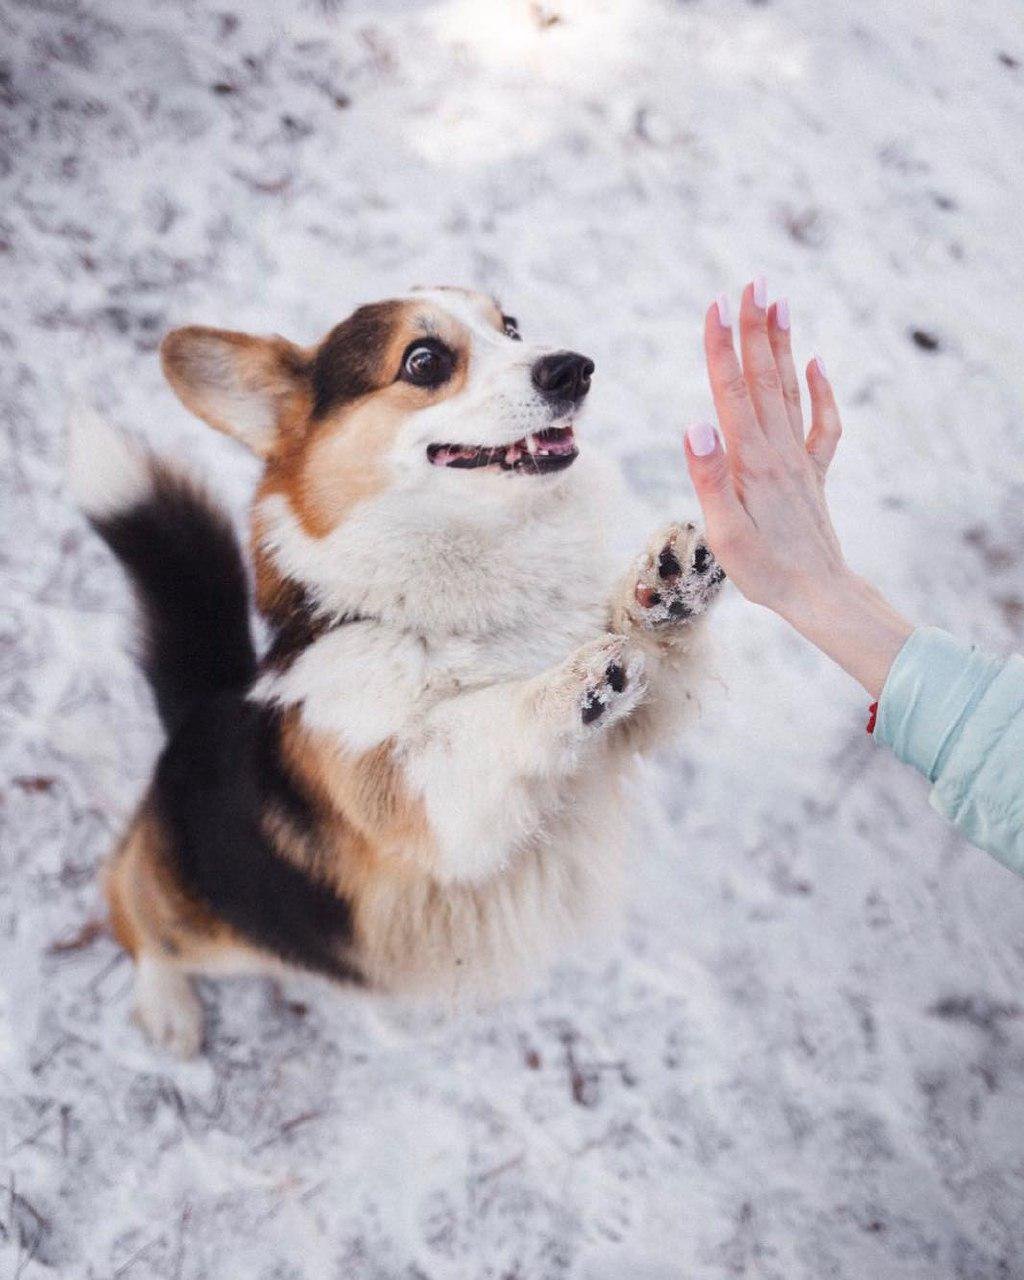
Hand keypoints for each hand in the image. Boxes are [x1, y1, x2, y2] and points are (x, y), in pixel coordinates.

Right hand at [684, 280, 912, 697]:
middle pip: (764, 378)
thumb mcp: (724, 532)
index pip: (732, 392)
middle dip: (756, 329)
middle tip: (754, 282)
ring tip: (778, 302)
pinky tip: (815, 364)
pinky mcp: (812, 473)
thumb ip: (710, 477)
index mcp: (751, 461)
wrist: (819, 593)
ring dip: (782, 345)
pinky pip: (821, 423)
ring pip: (790, 389)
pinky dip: (820, 390)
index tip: (717, 304)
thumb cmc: (764, 569)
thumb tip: (696, 423)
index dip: (722, 347)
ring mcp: (798, 459)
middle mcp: (778, 451)